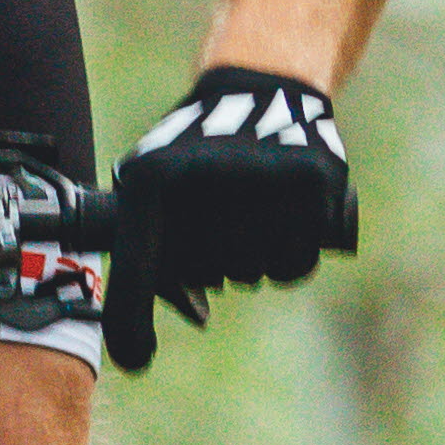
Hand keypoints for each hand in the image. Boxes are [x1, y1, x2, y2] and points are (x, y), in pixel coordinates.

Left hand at [101, 63, 356, 370]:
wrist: (263, 84)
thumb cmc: (195, 154)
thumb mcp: (151, 185)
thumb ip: (151, 258)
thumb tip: (184, 324)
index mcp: (153, 176)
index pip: (136, 267)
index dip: (130, 320)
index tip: (135, 360)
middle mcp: (206, 174)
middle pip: (208, 275)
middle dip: (215, 264)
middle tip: (222, 225)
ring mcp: (264, 176)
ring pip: (255, 271)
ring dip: (254, 262)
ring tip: (250, 218)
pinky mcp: (314, 179)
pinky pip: (296, 263)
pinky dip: (290, 259)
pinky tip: (283, 226)